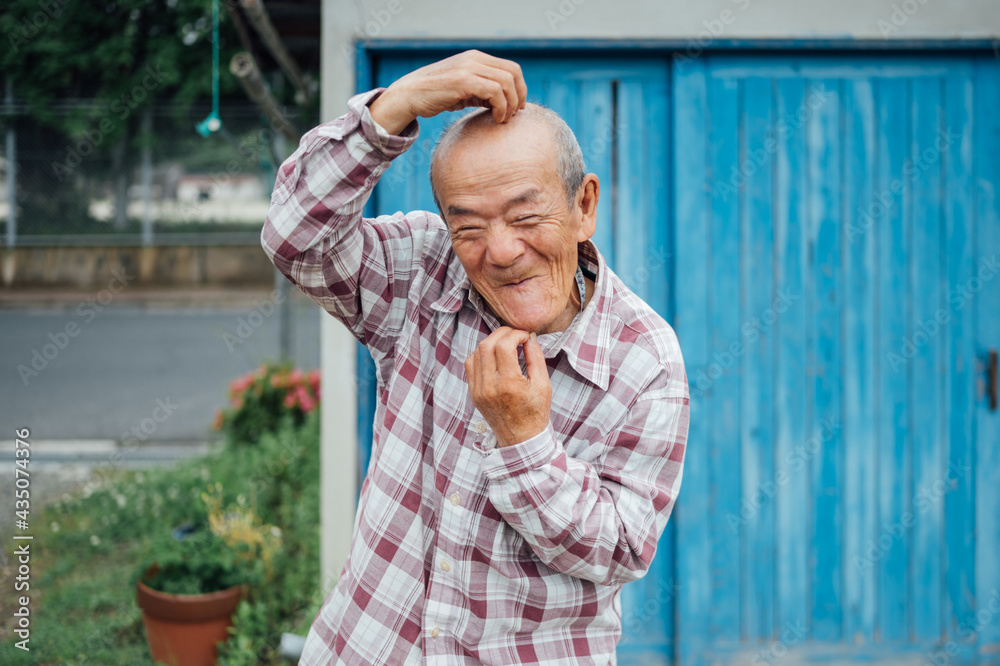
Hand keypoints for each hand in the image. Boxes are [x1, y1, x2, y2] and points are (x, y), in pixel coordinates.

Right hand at [369, 50, 527, 134]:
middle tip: (514, 114)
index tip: (517, 106)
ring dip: (510, 104)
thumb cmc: (435, 96)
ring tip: (503, 119)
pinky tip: (495, 118)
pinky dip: (501, 107)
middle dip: (519, 96)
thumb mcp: (463, 90)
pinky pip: (494, 91)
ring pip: (506, 82)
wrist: (409, 95)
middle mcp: (474, 58)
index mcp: (476, 58)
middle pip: (514, 73)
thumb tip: (504, 103)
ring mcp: (468, 67)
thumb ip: (482, 91)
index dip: (520, 88)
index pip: (511, 68)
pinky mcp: (463, 80)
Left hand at [465, 327, 551, 447]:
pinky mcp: (473, 393)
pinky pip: (470, 365)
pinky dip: (480, 354)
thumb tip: (529, 336)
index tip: (525, 337)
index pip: (504, 346)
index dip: (515, 334)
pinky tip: (493, 356)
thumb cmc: (535, 412)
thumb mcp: (543, 385)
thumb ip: (536, 357)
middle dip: (502, 334)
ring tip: (505, 344)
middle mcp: (489, 386)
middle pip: (487, 345)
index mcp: (509, 384)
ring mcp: (478, 390)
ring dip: (491, 342)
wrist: (521, 439)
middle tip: (515, 335)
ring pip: (476, 352)